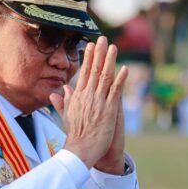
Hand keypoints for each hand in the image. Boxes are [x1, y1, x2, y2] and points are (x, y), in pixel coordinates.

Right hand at [49, 36, 127, 171]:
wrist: (80, 149)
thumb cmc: (75, 135)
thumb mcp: (67, 114)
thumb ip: (64, 101)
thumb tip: (62, 89)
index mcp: (78, 96)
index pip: (84, 73)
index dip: (88, 58)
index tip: (91, 46)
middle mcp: (88, 96)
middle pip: (95, 70)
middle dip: (99, 53)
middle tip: (103, 39)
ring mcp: (99, 102)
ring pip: (105, 77)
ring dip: (110, 61)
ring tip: (114, 47)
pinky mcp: (109, 110)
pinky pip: (116, 91)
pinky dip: (120, 79)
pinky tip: (125, 69)